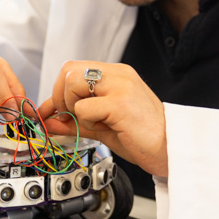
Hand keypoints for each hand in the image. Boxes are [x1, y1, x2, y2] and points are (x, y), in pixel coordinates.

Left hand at [38, 61, 167, 176]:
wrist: (171, 149)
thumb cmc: (139, 136)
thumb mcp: (100, 124)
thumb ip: (73, 119)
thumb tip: (47, 120)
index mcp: (114, 74)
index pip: (72, 68)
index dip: (56, 90)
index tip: (50, 111)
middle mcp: (117, 74)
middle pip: (68, 70)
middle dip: (60, 97)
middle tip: (71, 117)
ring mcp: (119, 86)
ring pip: (72, 83)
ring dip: (73, 107)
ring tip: (94, 121)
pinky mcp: (120, 103)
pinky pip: (84, 107)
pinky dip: (87, 121)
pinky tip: (107, 127)